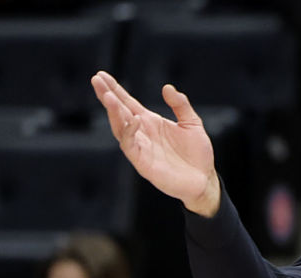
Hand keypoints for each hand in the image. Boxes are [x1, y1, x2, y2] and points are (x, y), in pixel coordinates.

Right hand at [90, 71, 219, 216]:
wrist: (204, 179)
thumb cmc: (197, 153)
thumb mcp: (191, 122)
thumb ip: (180, 105)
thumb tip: (167, 87)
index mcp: (150, 122)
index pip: (127, 103)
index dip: (115, 89)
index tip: (101, 75)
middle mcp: (141, 134)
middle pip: (119, 112)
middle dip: (107, 96)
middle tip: (96, 80)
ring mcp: (140, 148)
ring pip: (120, 128)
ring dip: (113, 113)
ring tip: (108, 97)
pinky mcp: (143, 163)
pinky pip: (130, 146)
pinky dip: (129, 132)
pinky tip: (133, 119)